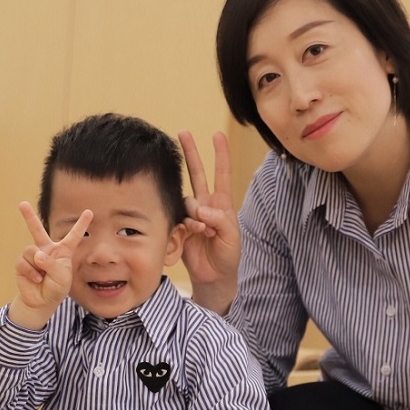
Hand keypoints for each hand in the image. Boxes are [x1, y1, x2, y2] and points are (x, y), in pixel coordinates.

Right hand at [8, 202, 92, 327]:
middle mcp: (47, 250)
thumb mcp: (61, 276)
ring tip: (42, 276)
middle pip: (37, 230)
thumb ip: (51, 263)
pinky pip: (23, 262)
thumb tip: (36, 255)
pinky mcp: (22, 264)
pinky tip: (35, 279)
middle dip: (29, 217)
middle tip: (22, 204)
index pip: (74, 235)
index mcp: (62, 251)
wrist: (41, 302)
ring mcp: (33, 256)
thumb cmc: (56, 288)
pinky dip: (30, 272)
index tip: (89, 212)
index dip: (81, 224)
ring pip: (31, 251)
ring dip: (37, 265)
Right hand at [178, 130, 240, 313]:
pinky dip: (187, 224)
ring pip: (186, 198)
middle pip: (197, 174)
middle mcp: (206, 205)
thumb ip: (219, 219)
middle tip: (182, 132)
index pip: (221, 173)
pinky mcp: (179, 227)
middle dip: (191, 153)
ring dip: (194, 211)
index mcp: (222, 203)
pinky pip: (178, 217)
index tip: (217, 134)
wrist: (214, 278)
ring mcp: (191, 215)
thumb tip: (201, 207)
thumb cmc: (228, 256)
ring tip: (204, 230)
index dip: (220, 154)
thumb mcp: (232, 236)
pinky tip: (194, 234)